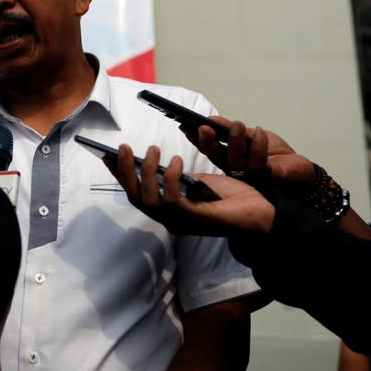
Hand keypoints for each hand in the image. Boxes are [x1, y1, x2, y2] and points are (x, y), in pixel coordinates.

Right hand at [103, 144, 275, 236]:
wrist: (264, 211)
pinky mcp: (195, 220)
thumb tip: (154, 158)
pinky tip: (175, 161)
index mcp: (169, 211)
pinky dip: (169, 179)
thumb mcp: (197, 180)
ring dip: (147, 172)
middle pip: (135, 198)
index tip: (107, 155)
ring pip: (149, 200)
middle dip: (126, 172)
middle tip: (124, 147)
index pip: (135, 193)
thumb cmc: (232, 196)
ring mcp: (181, 223)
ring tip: (155, 149)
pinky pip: (172, 201)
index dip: (120, 175)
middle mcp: (170, 220)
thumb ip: (176, 177)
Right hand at [181, 118, 313, 188]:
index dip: (195, 138)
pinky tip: (258, 133)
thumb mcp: (249, 135)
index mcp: (227, 159)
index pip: (207, 148)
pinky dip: (259, 147)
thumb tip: (210, 118)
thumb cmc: (273, 154)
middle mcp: (234, 170)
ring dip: (235, 142)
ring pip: (236, 162)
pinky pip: (260, 164)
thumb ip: (230, 129)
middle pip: (216, 158)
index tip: (184, 124)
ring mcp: (249, 176)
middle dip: (208, 142)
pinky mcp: (266, 179)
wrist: (299, 170)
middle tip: (204, 127)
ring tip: (237, 124)